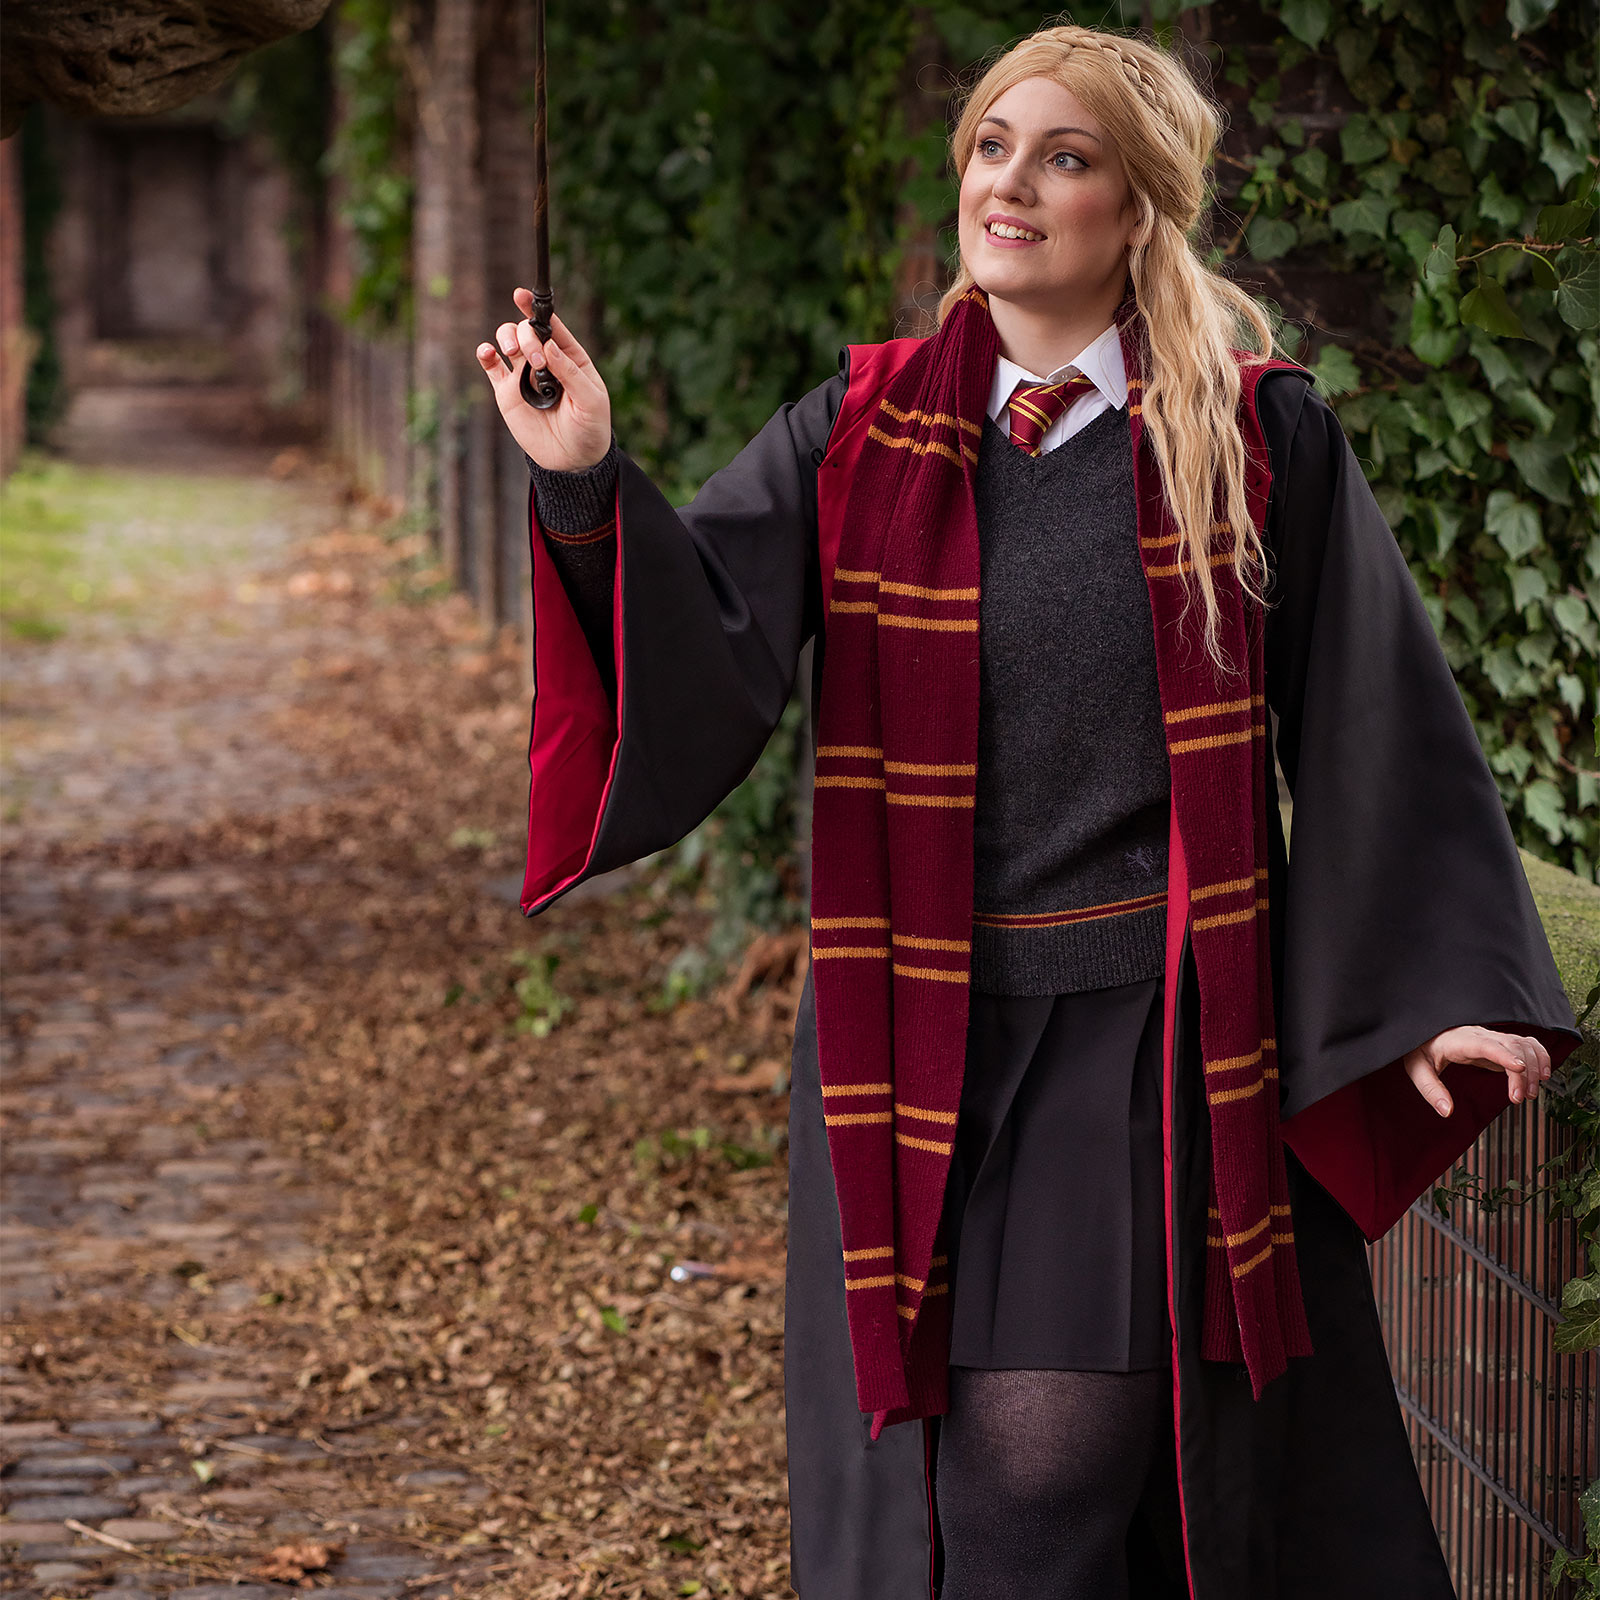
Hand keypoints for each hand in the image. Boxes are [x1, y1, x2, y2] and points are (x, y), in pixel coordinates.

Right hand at [475, 289, 611, 470]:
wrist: (573, 460)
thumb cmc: (590, 428)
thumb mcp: (590, 401)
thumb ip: (570, 373)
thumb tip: (548, 347)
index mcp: (569, 357)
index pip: (551, 325)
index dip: (536, 308)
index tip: (521, 296)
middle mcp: (544, 360)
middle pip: (527, 330)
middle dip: (527, 336)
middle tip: (536, 360)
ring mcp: (524, 375)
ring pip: (507, 341)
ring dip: (507, 339)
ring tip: (515, 354)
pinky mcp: (507, 392)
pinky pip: (492, 367)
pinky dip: (486, 355)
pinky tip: (488, 353)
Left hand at [1402, 1025, 1552, 1116]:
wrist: (1426, 1034)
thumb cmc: (1421, 1050)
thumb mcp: (1418, 1070)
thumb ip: (1431, 1090)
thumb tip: (1446, 1111)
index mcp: (1459, 1040)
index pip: (1485, 1044)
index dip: (1503, 1054)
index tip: (1519, 1068)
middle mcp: (1479, 1035)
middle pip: (1510, 1046)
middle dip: (1522, 1072)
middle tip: (1520, 1099)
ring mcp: (1492, 1037)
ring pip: (1523, 1044)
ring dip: (1535, 1066)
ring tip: (1531, 1094)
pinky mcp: (1500, 1044)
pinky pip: (1526, 1044)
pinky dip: (1539, 1056)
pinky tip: (1543, 1076)